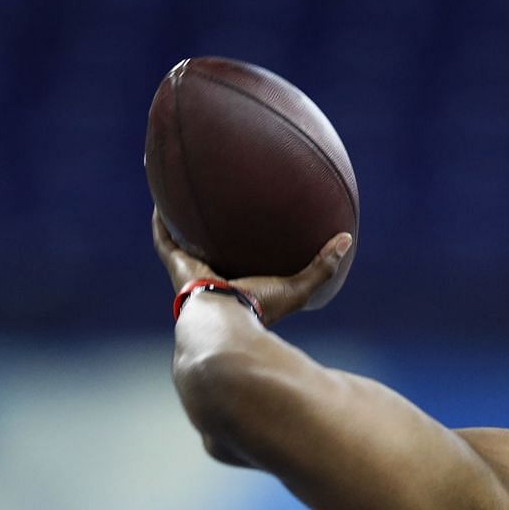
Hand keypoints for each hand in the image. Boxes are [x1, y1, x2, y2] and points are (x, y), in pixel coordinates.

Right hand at [152, 210, 351, 326]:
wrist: (226, 319)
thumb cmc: (262, 308)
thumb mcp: (299, 286)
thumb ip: (323, 265)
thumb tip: (347, 238)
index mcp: (240, 283)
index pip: (242, 259)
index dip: (247, 242)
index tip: (255, 222)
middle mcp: (214, 276)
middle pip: (211, 246)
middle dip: (211, 226)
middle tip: (217, 199)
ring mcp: (191, 270)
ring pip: (183, 239)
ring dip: (181, 217)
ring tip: (181, 189)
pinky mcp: (175, 263)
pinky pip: (164, 236)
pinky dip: (160, 218)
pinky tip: (161, 194)